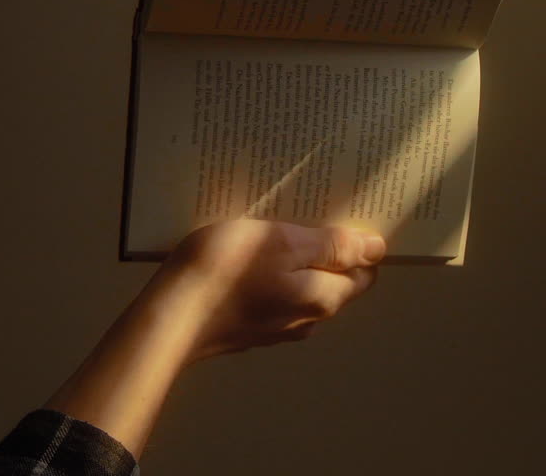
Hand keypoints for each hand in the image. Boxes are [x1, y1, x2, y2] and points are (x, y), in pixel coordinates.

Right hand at [156, 219, 386, 362]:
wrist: (169, 318)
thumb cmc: (226, 271)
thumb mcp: (282, 243)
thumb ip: (331, 247)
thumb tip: (376, 249)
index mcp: (322, 298)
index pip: (363, 273)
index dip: (359, 245)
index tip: (342, 217)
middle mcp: (305, 320)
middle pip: (331, 282)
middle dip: (326, 252)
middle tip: (305, 215)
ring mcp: (274, 329)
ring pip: (298, 290)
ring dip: (293, 263)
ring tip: (271, 231)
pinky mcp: (246, 330)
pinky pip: (269, 298)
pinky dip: (267, 278)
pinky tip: (244, 260)